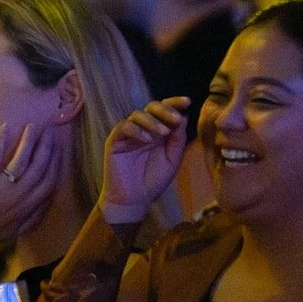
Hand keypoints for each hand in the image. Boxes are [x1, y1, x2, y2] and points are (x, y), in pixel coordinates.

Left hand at [0, 124, 62, 250]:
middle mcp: (18, 197)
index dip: (56, 165)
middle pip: (39, 169)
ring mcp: (1, 189)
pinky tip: (6, 127)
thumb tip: (48, 204)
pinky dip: (1, 142)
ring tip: (33, 126)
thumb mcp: (13, 232)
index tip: (60, 150)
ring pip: (22, 160)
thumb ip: (32, 219)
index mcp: (27, 209)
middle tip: (50, 132)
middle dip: (47, 149)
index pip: (48, 184)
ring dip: (29, 141)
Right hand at [100, 97, 189, 215]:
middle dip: (165, 109)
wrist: (135, 199)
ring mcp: (129, 134)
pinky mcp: (115, 140)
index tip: (187, 102)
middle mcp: (143, 128)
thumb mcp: (172, 159)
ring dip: (152, 121)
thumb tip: (183, 116)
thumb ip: (178, 139)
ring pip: (137, 114)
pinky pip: (124, 126)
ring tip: (163, 134)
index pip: (165, 110)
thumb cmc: (154, 180)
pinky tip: (147, 140)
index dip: (175, 103)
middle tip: (175, 118)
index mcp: (158, 131)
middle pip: (152, 107)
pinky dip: (137, 130)